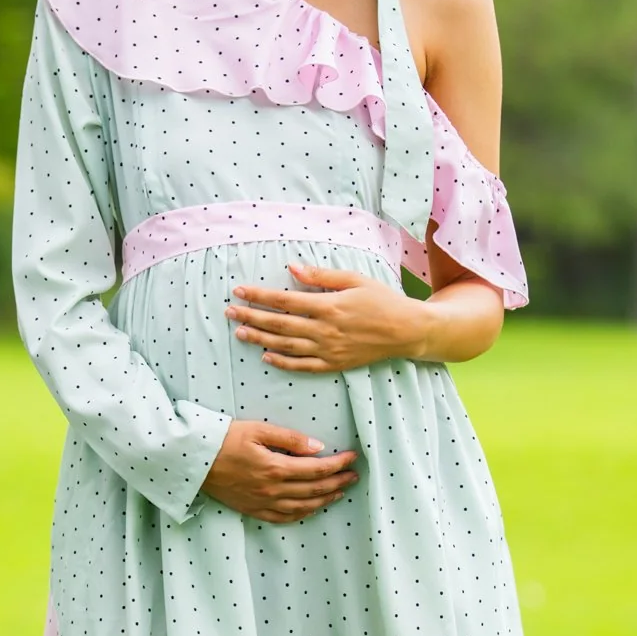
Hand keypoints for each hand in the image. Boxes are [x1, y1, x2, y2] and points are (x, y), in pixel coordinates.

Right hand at [202, 419, 356, 522]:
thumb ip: (290, 438)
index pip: (317, 468)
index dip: (338, 464)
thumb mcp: (257, 430)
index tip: (353, 457)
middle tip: (354, 475)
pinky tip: (312, 508)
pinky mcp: (253, 510)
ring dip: (325, 499)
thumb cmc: (223, 439)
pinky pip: (284, 518)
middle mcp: (272, 490)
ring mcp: (263, 503)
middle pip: (315, 488)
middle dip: (338, 481)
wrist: (193, 461)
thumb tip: (318, 447)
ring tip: (340, 491)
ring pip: (303, 506)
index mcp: (275, 467)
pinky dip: (302, 514)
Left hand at [224, 264, 420, 371]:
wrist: (406, 330)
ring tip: (239, 333)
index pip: (284, 300)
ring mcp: (328, 349)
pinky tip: (266, 357)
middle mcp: (325, 329)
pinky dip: (282, 362)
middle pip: (279, 324)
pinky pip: (302, 366)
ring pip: (286, 346)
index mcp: (329, 305)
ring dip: (260, 340)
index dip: (259, 295)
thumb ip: (321, 276)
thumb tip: (292, 269)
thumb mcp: (355, 279)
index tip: (239, 291)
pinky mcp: (334, 364)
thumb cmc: (382, 300)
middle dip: (251, 317)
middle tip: (229, 312)